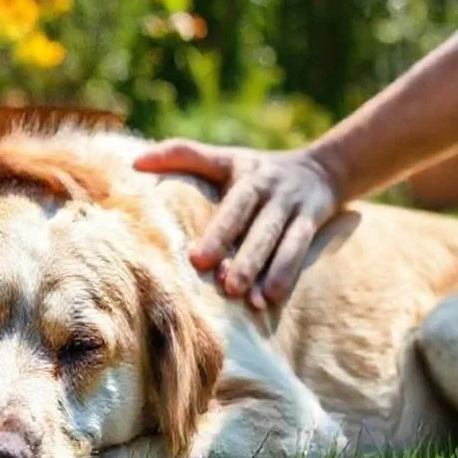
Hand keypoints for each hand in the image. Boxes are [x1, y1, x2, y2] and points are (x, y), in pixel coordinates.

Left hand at [133, 140, 339, 308]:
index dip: (218, 231)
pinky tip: (271, 300)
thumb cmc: (255, 169)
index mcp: (245, 173)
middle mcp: (272, 189)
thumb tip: (135, 162)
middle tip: (226, 286)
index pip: (233, 203)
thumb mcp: (223, 158)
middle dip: (245, 257)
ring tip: (251, 301)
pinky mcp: (313, 222)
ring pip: (283, 241)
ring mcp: (294, 206)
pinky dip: (288, 275)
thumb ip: (182, 156)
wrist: (322, 169)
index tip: (197, 260)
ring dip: (269, 271)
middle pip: (259, 226)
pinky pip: (301, 250)